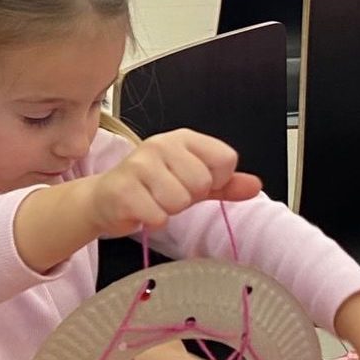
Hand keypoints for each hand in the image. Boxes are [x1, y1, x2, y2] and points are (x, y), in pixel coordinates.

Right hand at [91, 129, 261, 237]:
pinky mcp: (123, 189)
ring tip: (153, 202)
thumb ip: (224, 184)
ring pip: (179, 201)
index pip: (225, 159)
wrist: (104, 200)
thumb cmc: (150, 189)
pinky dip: (152, 221)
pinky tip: (140, 210)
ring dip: (168, 211)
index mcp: (182, 138)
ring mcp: (138, 165)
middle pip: (201, 182)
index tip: (195, 184)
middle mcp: (160, 145)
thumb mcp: (191, 182)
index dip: (216, 180)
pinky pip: (158, 216)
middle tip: (168, 194)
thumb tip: (254, 185)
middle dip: (188, 198)